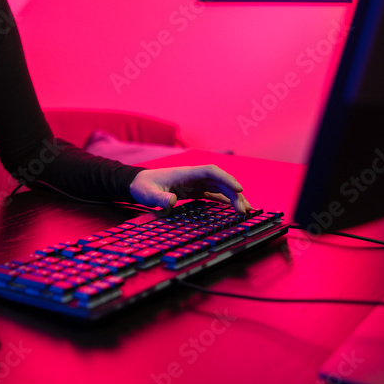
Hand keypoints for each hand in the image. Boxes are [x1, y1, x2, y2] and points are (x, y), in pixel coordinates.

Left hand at [129, 165, 251, 212]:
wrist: (138, 184)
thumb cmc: (144, 187)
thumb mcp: (148, 194)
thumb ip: (159, 198)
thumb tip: (170, 202)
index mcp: (186, 173)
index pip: (211, 172)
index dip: (226, 179)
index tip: (239, 189)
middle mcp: (194, 176)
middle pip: (220, 181)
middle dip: (235, 193)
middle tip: (245, 210)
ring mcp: (195, 183)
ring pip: (220, 187)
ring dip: (233, 197)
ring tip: (245, 211)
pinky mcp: (194, 191)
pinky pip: (214, 194)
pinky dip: (225, 200)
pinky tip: (234, 209)